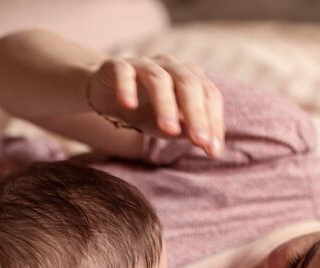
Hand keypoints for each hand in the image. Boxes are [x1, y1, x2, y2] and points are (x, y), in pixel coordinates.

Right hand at [87, 55, 224, 156]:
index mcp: (189, 78)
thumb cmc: (144, 110)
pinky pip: (123, 72)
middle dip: (196, 113)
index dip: (214, 122)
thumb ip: (187, 130)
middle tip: (199, 141)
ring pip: (158, 79)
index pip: (209, 95)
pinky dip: (126, 87)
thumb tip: (208, 144)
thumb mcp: (168, 125)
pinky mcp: (117, 66)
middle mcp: (170, 66)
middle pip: (188, 84)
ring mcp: (144, 64)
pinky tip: (128, 105)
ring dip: (165, 104)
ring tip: (168, 130)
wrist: (105, 93)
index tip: (212, 151)